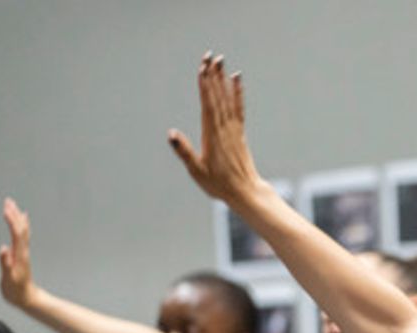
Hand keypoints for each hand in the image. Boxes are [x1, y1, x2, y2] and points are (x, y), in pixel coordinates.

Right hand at [0, 198, 39, 308]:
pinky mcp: (21, 255)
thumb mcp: (9, 278)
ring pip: (22, 231)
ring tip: (13, 206)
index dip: (12, 221)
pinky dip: (21, 227)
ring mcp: (22, 252)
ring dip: (17, 218)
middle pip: (20, 229)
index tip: (6, 209)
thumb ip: (5, 263)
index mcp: (19, 255)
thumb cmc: (17, 290)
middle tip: (8, 201)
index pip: (16, 234)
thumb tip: (3, 249)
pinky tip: (21, 222)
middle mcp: (23, 251)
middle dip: (14, 214)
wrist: (26, 298)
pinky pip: (22, 237)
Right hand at [167, 52, 263, 205]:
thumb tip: (171, 134)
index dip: (205, 85)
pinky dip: (237, 93)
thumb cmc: (219, 184)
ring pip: (227, 99)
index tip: (202, 67)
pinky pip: (238, 108)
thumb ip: (184, 151)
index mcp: (212, 135)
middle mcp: (224, 128)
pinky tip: (236, 80)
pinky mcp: (239, 133)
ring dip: (223, 79)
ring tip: (220, 61)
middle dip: (213, 76)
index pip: (207, 104)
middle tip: (210, 56)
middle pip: (217, 97)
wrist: (245, 192)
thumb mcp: (197, 170)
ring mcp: (233, 129)